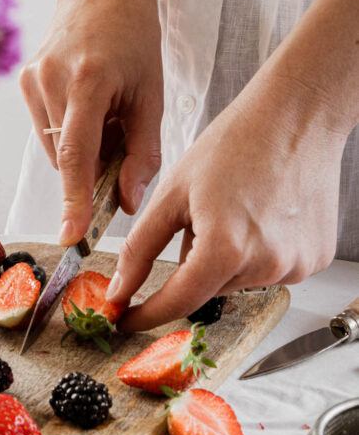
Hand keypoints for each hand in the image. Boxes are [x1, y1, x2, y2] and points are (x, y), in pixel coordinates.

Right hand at [19, 0, 162, 245]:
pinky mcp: (24, 81)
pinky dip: (71, 133)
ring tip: (107, 113)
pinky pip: (48, 131)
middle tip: (122, 141)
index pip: (78, 154)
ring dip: (83, 150)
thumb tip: (126, 203)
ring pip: (57, 149)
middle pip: (68, 158)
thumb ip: (142, 152)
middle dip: (94, 169)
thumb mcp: (152, 94)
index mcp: (88, 81)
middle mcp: (50, 80)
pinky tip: (88, 104)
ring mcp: (32, 80)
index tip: (72, 237)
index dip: (75, 200)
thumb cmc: (134, 37)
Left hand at [107, 69, 347, 330]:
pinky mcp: (314, 259)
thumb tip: (119, 291)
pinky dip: (256, 251)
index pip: (176, 302)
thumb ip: (139, 249)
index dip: (145, 314)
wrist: (297, 115)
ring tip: (235, 207)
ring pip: (236, 280)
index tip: (125, 319)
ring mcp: (295, 265)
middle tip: (200, 215)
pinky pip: (269, 269)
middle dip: (192, 262)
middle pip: (207, 287)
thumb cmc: (237, 142)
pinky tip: (261, 214)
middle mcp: (266, 265)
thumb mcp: (172, 194)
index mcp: (226, 248)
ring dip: (224, 257)